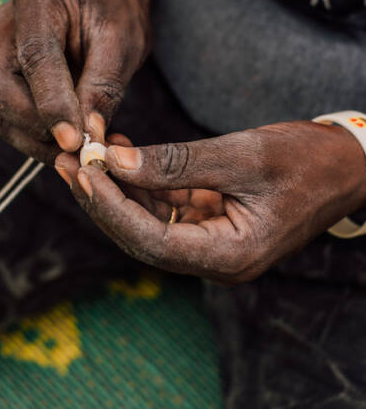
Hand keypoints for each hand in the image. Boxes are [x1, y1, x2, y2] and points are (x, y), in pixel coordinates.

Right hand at [0, 0, 149, 162]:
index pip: (35, 58)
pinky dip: (42, 143)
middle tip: (85, 153)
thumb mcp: (121, 44)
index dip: (53, 104)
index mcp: (37, 3)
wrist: (104, 11)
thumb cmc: (115, 18)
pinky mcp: (3, 84)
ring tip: (87, 152)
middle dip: (43, 130)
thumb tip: (87, 134)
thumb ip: (103, 88)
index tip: (74, 140)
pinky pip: (13, 123)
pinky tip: (74, 148)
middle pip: (5, 91)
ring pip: (4, 115)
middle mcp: (4, 29)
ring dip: (43, 144)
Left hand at [57, 121, 365, 284]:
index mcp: (232, 255)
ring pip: (150, 219)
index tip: (85, 173)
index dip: (114, 208)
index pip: (154, 242)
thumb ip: (179, 163)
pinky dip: (143, 180)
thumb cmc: (308, 162)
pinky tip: (123, 153)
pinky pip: (167, 204)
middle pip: (144, 235)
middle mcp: (217, 256)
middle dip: (105, 199)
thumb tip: (118, 161)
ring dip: (119, 187)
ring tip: (89, 152)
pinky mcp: (211, 219)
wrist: (343, 165)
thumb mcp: (244, 156)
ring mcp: (213, 239)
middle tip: (71, 163)